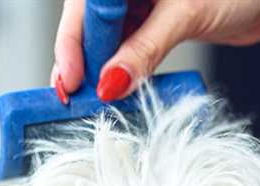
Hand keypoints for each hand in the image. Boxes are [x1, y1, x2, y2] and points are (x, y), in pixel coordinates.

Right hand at [53, 0, 259, 100]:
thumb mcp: (187, 16)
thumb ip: (146, 49)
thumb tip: (111, 83)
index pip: (83, 7)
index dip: (72, 42)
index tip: (72, 79)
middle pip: (88, 24)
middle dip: (82, 62)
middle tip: (75, 99)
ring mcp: (137, 2)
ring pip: (105, 38)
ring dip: (99, 70)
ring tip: (94, 101)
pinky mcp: (150, 22)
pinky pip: (125, 47)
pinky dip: (121, 70)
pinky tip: (118, 90)